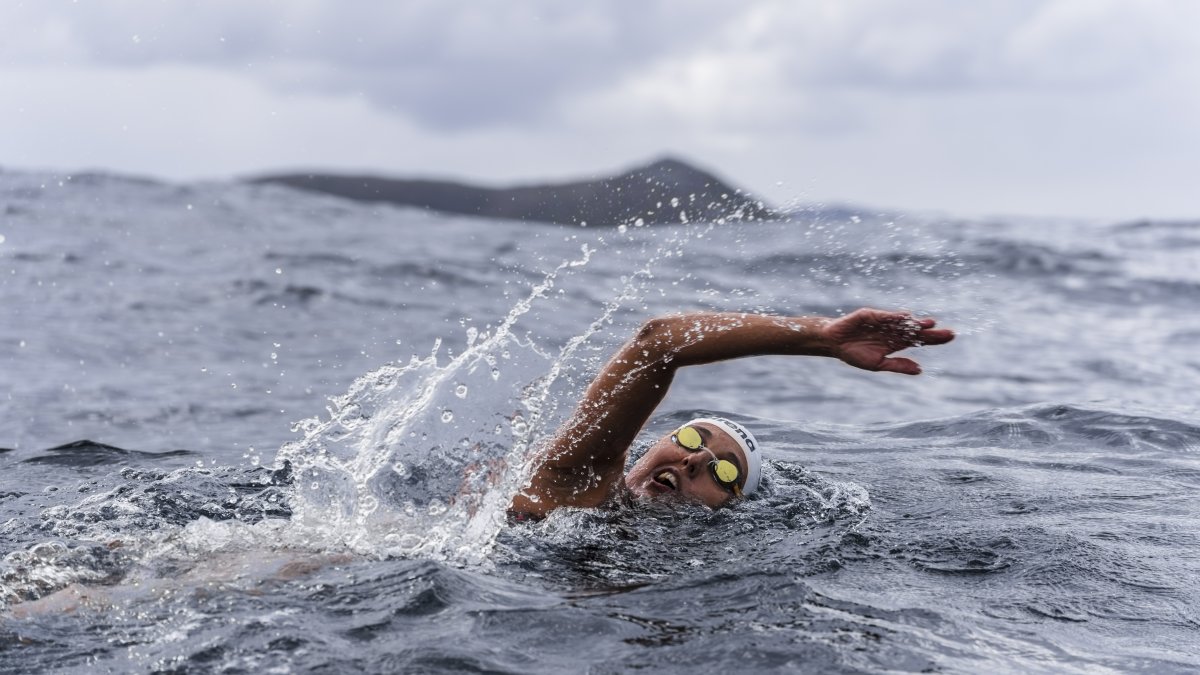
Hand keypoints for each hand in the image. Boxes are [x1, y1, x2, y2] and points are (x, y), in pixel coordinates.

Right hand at [821, 308, 954, 374]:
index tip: (950, 337)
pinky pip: (885, 316)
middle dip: (932, 332)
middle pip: (916, 331)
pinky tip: (906, 317)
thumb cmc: (855, 354)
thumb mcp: (877, 364)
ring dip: (916, 324)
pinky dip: (895, 317)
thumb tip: (919, 370)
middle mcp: (893, 331)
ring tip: (930, 325)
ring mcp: (883, 322)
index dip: (935, 339)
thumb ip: (897, 365)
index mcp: (896, 343)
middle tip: (950, 333)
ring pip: (903, 323)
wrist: (834, 344)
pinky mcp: (870, 315)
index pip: (920, 340)